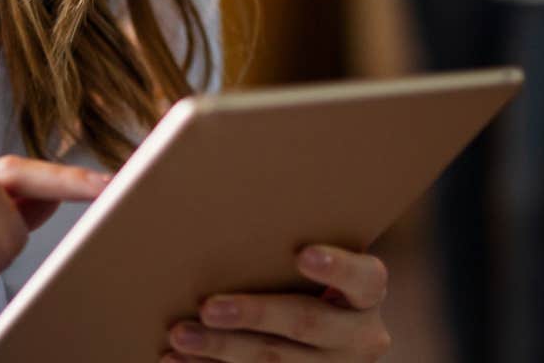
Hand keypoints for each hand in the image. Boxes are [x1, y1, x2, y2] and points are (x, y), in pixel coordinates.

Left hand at [160, 245, 390, 361]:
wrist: (325, 335)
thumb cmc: (308, 278)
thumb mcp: (319, 261)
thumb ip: (289, 242)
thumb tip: (225, 197)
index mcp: (366, 296)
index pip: (364, 278)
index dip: (337, 267)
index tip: (303, 254)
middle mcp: (358, 337)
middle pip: (307, 323)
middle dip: (254, 314)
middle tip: (209, 307)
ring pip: (275, 361)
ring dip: (222, 349)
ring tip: (181, 334)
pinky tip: (177, 358)